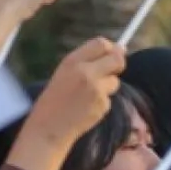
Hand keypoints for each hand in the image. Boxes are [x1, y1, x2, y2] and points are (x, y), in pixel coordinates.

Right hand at [16, 38, 125, 156]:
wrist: (48, 126)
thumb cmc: (55, 98)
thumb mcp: (65, 73)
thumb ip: (90, 61)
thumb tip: (122, 48)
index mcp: (72, 61)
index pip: (101, 44)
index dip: (110, 49)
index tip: (109, 55)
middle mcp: (85, 72)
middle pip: (117, 59)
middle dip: (118, 64)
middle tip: (111, 72)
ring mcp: (96, 89)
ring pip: (115, 81)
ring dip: (108, 86)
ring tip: (88, 95)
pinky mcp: (103, 104)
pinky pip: (109, 98)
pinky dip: (102, 101)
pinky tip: (87, 107)